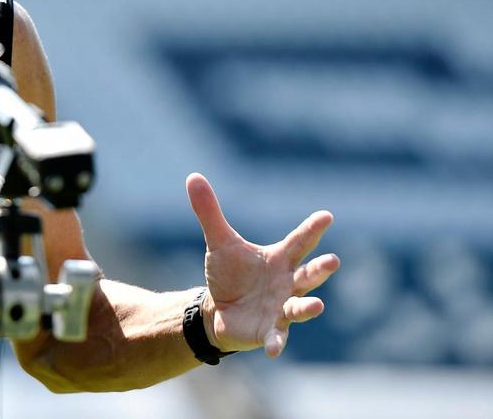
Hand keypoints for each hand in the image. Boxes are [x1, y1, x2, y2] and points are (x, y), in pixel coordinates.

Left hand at [186, 173, 339, 357]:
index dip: (312, 229)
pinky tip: (273, 350)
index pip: (299, 241)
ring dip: (308, 307)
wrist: (220, 309)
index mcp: (279, 259)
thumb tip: (193, 176)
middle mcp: (287, 283)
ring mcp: (282, 308)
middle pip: (308, 275)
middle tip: (332, 261)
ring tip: (317, 305)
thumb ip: (209, 211)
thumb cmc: (230, 273)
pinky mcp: (270, 330)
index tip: (326, 216)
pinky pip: (276, 337)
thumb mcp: (219, 242)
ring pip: (300, 307)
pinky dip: (276, 343)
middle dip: (320, 269)